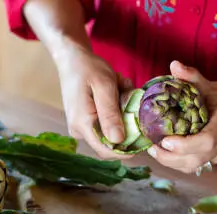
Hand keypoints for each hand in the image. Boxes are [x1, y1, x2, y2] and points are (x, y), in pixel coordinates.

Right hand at [55, 45, 134, 159]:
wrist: (71, 59)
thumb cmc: (88, 68)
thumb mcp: (105, 86)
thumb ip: (110, 114)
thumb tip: (118, 141)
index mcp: (82, 123)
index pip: (105, 150)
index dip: (126, 151)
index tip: (144, 140)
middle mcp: (79, 130)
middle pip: (110, 142)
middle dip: (126, 126)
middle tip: (130, 98)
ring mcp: (80, 127)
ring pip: (110, 131)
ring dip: (122, 114)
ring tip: (121, 89)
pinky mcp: (84, 122)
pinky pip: (105, 123)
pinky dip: (115, 110)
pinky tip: (115, 92)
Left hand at [147, 61, 216, 173]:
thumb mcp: (212, 85)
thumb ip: (193, 77)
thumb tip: (174, 65)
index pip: (206, 141)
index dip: (184, 145)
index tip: (165, 140)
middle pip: (196, 160)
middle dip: (170, 157)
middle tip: (151, 147)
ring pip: (194, 166)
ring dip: (172, 162)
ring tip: (155, 150)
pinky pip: (196, 165)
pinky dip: (179, 161)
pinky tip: (167, 152)